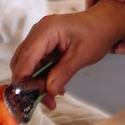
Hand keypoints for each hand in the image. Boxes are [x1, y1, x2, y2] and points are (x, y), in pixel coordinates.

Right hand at [9, 0, 124, 100]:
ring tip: (51, 98)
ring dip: (36, 82)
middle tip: (43, 101)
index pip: (26, 58)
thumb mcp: (81, 56)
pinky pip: (36, 63)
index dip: (23, 79)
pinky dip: (42, 76)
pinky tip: (54, 87)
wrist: (103, 23)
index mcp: (46, 30)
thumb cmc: (96, 33)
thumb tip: (49, 91)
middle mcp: (38, 32)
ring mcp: (39, 38)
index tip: (26, 98)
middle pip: (21, 62)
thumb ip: (63, 73)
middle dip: (29, 84)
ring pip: (27, 65)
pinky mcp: (42, 45)